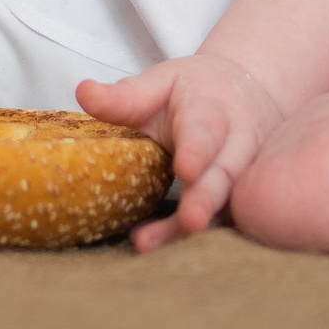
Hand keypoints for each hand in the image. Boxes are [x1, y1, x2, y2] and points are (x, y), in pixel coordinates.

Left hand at [79, 54, 283, 251]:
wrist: (245, 91)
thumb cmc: (195, 90)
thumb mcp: (162, 82)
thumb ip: (126, 95)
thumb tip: (82, 92)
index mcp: (213, 111)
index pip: (205, 131)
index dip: (197, 151)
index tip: (186, 169)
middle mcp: (235, 146)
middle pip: (222, 175)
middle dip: (206, 199)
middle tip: (191, 221)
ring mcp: (242, 175)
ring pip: (224, 204)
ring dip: (195, 226)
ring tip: (154, 244)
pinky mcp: (240, 198)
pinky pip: (222, 220)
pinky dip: (194, 237)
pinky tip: (158, 246)